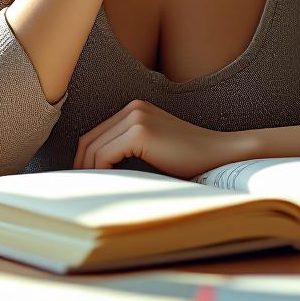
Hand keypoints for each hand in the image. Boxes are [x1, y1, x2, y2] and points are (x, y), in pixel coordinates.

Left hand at [73, 99, 238, 177]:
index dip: (83, 159)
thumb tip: (95, 169)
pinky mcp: (141, 132)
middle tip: (80, 191)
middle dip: (80, 166)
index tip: (83, 181)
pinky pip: (106, 155)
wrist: (219, 155)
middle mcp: (133, 108)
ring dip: (88, 171)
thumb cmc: (188, 159)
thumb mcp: (153, 148)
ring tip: (91, 192)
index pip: (96, 134)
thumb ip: (128, 147)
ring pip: (95, 148)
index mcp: (135, 108)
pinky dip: (100, 172)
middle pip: (90, 139)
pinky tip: (106, 186)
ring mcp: (137, 117)